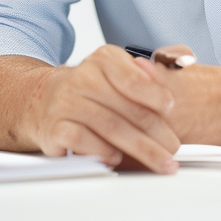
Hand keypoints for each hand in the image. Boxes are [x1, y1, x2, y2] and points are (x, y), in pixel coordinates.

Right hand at [24, 45, 179, 173]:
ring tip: (160, 161)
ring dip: (141, 149)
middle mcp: (83, 77)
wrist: (46, 99)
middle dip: (156, 133)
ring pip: (110, 127)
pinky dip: (103, 152)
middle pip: (127, 109)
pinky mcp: (55, 127)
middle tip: (173, 149)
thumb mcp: (116, 72)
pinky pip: (84, 142)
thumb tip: (170, 68)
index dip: (156, 96)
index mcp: (103, 59)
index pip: (134, 78)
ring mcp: (66, 102)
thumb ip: (144, 74)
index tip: (172, 111)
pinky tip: (117, 158)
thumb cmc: (91, 89)